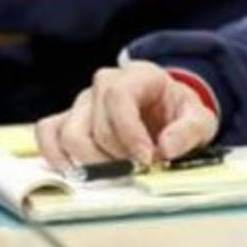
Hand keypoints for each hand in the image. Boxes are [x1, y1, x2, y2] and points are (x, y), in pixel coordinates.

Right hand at [35, 61, 218, 172]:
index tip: (146, 159)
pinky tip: (74, 172)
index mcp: (137, 74)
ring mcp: (83, 101)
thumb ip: (188, 131)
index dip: (129, 132)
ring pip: (70, 134)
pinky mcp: (69, 119)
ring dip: (92, 162)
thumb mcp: (199, 119)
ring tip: (117, 171)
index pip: (119, 97)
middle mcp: (104, 83)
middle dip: (117, 156)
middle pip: (96, 124)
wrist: (167, 110)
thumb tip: (165, 147)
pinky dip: (54, 154)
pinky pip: (47, 132)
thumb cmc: (179, 112)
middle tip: (139, 169)